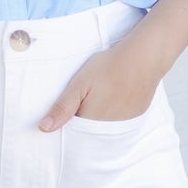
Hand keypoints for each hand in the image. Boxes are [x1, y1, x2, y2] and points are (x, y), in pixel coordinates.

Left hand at [37, 37, 162, 132]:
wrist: (143, 57)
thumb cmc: (109, 67)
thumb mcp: (79, 84)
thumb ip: (62, 108)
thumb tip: (44, 128)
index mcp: (91, 121)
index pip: (75, 130)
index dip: (70, 119)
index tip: (71, 106)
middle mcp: (108, 127)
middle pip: (90, 129)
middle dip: (85, 118)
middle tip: (89, 95)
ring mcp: (125, 122)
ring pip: (105, 125)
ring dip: (101, 115)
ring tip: (103, 93)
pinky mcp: (137, 115)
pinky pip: (121, 120)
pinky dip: (116, 111)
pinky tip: (116, 95)